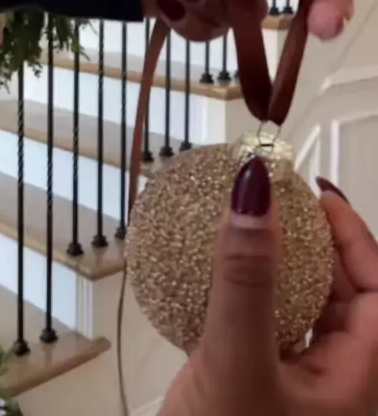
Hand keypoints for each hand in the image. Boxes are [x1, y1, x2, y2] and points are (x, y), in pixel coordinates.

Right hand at [159, 168, 377, 415]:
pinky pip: (265, 328)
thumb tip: (254, 189)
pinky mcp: (259, 391)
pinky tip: (218, 276)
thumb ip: (246, 278)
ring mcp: (298, 389)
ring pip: (301, 310)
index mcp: (362, 381)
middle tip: (276, 203)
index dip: (353, 235)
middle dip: (314, 243)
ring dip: (279, 267)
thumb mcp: (237, 364)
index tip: (315, 193)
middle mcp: (339, 384)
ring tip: (249, 228)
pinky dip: (247, 295)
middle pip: (343, 294)